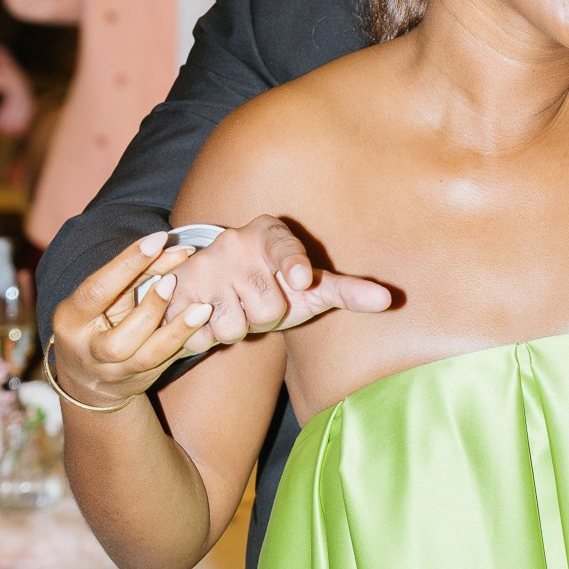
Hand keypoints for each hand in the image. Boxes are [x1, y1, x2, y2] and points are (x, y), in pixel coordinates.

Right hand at [52, 234, 209, 408]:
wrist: (86, 377)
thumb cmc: (98, 320)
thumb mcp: (107, 295)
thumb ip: (139, 273)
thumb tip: (179, 251)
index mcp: (71, 320)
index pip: (97, 290)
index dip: (127, 263)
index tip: (158, 240)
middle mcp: (88, 352)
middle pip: (119, 339)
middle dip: (150, 308)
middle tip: (175, 280)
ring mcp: (114, 373)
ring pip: (146, 357)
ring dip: (177, 332)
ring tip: (203, 308)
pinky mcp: (138, 381)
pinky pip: (165, 363)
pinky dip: (185, 343)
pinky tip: (206, 326)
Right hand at [162, 214, 391, 352]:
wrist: (210, 285)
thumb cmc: (273, 285)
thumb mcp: (309, 287)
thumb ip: (346, 290)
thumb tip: (388, 299)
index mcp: (272, 234)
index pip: (285, 247)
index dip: (293, 263)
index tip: (302, 278)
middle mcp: (237, 242)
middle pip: (268, 309)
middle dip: (267, 319)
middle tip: (257, 302)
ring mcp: (207, 264)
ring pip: (237, 327)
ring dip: (238, 329)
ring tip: (233, 307)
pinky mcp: (180, 287)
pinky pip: (207, 333)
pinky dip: (210, 335)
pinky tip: (208, 316)